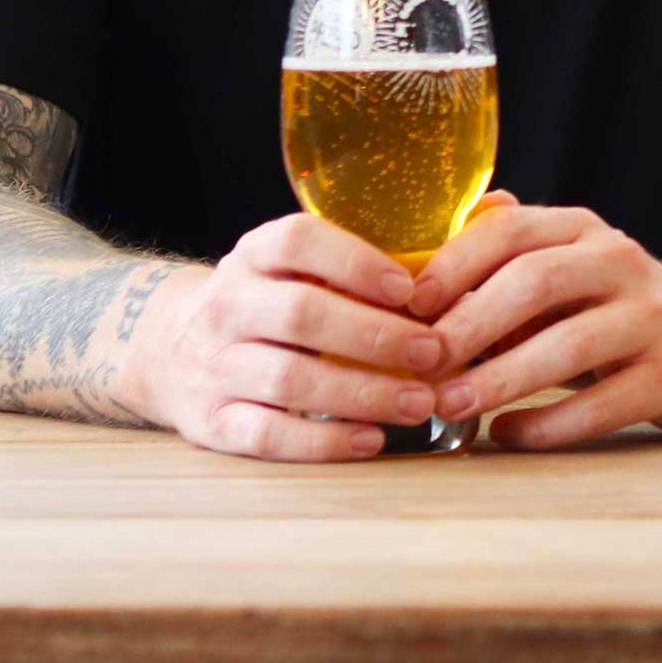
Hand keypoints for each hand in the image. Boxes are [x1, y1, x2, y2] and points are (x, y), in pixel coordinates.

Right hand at [120, 213, 448, 460]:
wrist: (169, 348)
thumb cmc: (276, 300)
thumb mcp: (304, 264)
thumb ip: (378, 250)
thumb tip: (492, 221)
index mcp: (255, 255)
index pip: (297, 243)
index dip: (356, 262)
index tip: (410, 288)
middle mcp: (227, 304)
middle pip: (301, 316)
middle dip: (375, 336)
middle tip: (435, 353)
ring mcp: (213, 365)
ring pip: (288, 379)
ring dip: (362, 393)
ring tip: (421, 402)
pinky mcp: (210, 421)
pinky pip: (265, 434)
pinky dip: (322, 441)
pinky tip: (372, 439)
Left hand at [410, 197, 661, 448]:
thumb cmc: (611, 306)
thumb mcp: (565, 266)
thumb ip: (498, 259)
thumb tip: (413, 255)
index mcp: (582, 231)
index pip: (512, 230)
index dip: (454, 264)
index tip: (403, 306)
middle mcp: (620, 263)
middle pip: (536, 282)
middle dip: (469, 325)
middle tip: (417, 365)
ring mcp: (652, 318)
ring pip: (571, 344)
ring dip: (501, 378)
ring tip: (450, 406)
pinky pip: (605, 403)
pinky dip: (549, 424)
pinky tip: (507, 435)